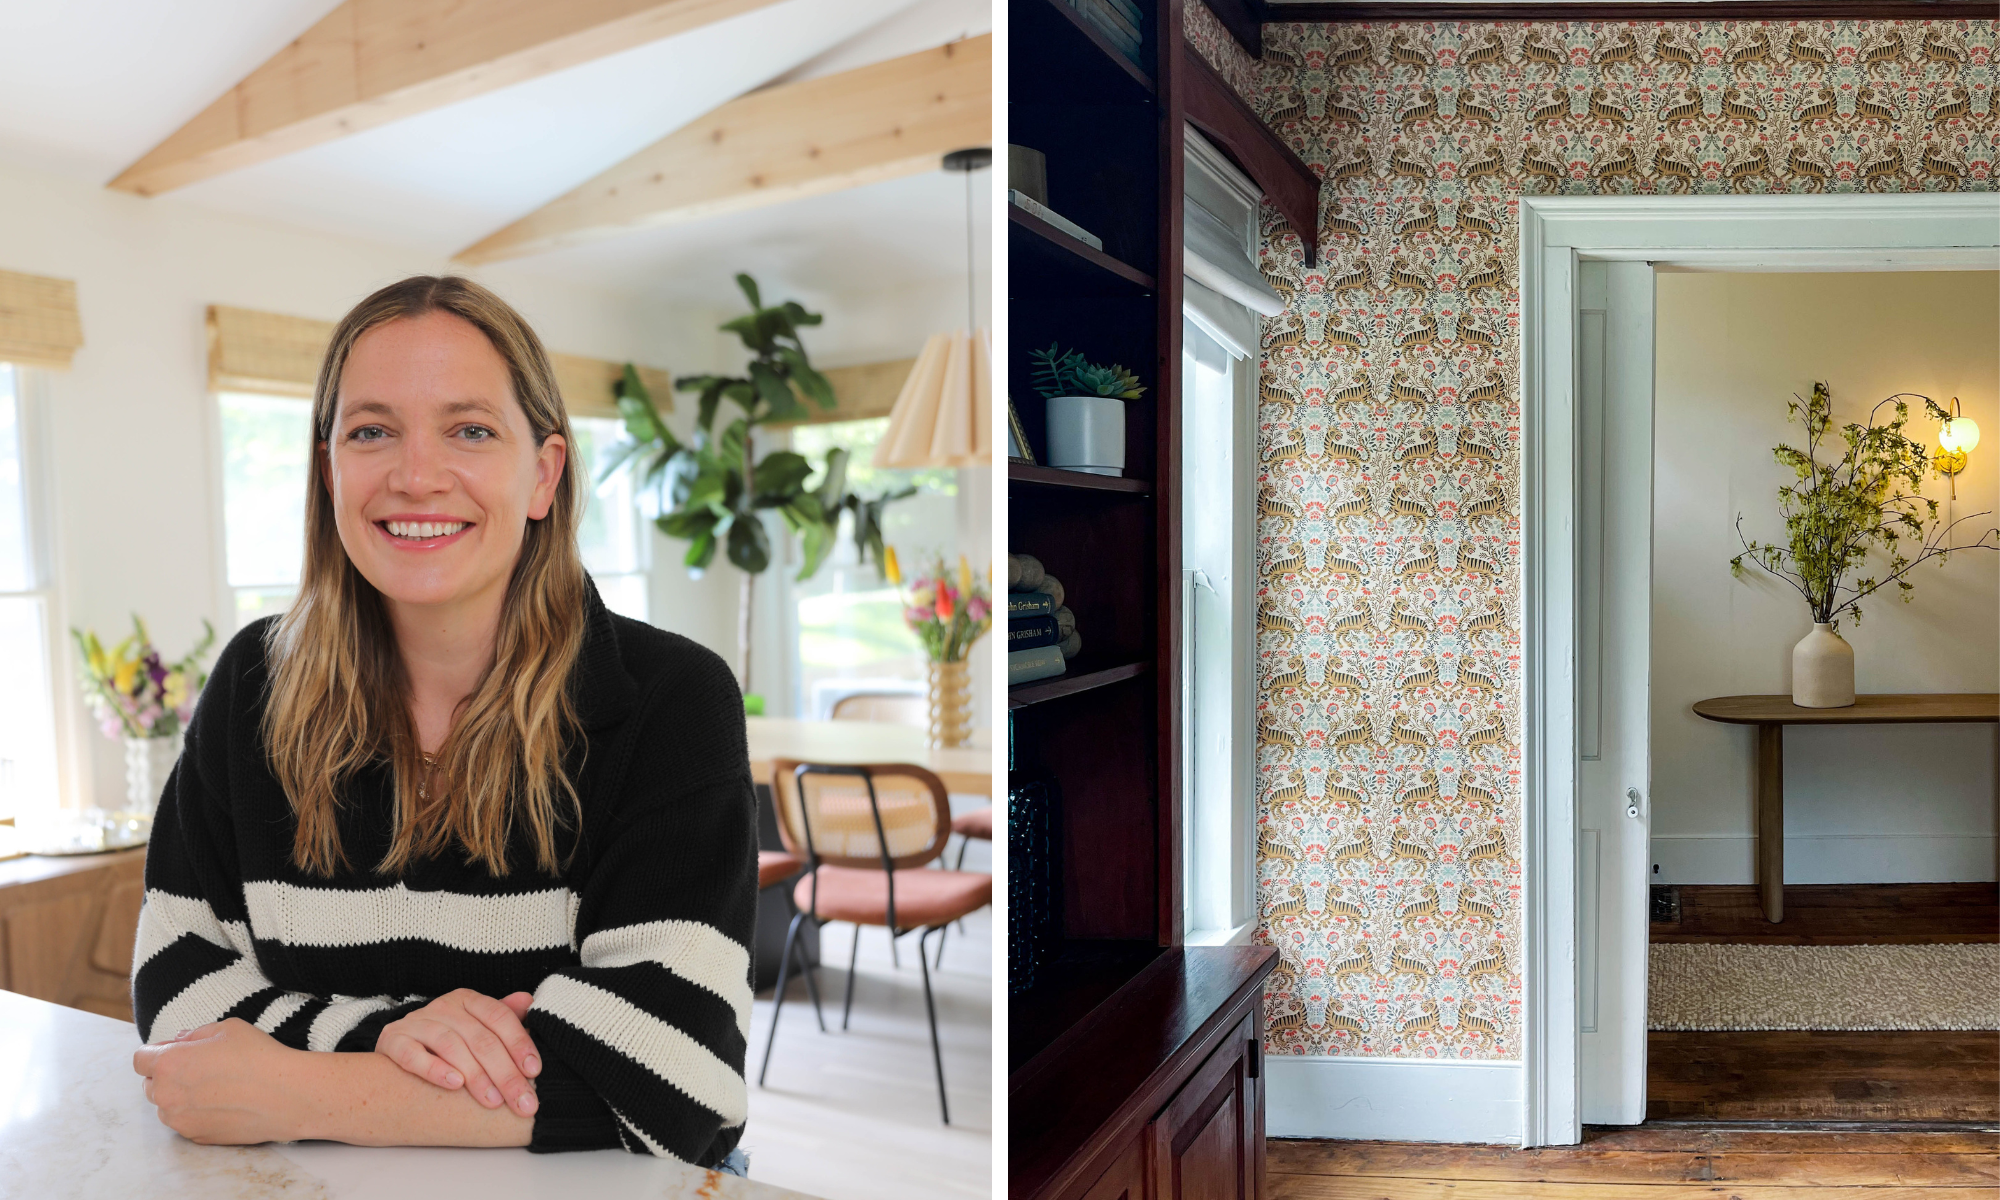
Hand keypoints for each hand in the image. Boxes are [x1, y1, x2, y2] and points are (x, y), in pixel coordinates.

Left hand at [133, 1019, 305, 1143]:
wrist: (287, 1096)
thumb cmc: (259, 1057)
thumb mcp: (228, 1028)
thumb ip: (195, 1034)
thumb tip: (181, 1041)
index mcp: (170, 1063)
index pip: (140, 1059)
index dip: (156, 1052)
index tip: (175, 1050)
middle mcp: (167, 1095)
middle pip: (150, 1085)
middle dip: (166, 1075)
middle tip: (198, 1067)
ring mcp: (180, 1120)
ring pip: (166, 1107)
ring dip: (179, 1096)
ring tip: (212, 1087)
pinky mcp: (196, 1137)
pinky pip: (185, 1122)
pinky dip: (195, 1113)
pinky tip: (223, 1103)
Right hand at [375, 989, 540, 1115]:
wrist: (395, 1047)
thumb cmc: (444, 1040)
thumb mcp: (476, 1025)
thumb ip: (503, 1016)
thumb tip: (529, 1001)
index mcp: (468, 1001)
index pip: (499, 1017)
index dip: (519, 1043)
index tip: (534, 1071)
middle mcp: (443, 1007)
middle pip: (480, 1038)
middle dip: (505, 1073)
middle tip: (522, 1101)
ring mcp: (416, 1022)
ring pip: (451, 1045)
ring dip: (476, 1075)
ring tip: (492, 1100)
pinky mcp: (393, 1040)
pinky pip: (413, 1054)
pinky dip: (434, 1068)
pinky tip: (453, 1084)